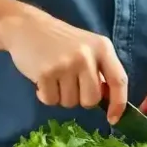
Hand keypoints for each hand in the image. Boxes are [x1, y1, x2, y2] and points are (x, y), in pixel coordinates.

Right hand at [0, 4, 127, 123]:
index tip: (113, 119)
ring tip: (55, 77)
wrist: (27, 27)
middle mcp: (86, 55)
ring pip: (70, 102)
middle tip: (71, 84)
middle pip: (92, 99)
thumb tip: (109, 101)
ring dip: (62, 96)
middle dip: (82, 99)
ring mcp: (66, 64)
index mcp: (103, 48)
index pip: (119, 80)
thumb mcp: (88, 48)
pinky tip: (43, 80)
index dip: (119, 103)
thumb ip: (100, 70)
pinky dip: (46, 96)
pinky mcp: (45, 73)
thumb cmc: (61, 41)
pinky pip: (51, 101)